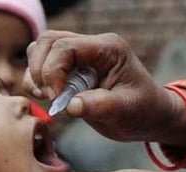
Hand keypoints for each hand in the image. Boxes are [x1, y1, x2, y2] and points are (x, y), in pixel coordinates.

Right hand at [23, 30, 185, 146]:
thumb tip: (70, 107)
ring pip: (41, 49)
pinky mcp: (72, 70)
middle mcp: (92, 46)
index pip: (66, 47)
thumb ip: (99, 106)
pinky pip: (44, 65)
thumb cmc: (143, 111)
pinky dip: (38, 82)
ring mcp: (81, 56)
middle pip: (48, 41)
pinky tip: (48, 99)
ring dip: (36, 74)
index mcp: (108, 49)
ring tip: (47, 98)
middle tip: (49, 97)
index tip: (56, 99)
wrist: (149, 116)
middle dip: (39, 70)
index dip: (53, 71)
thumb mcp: (126, 110)